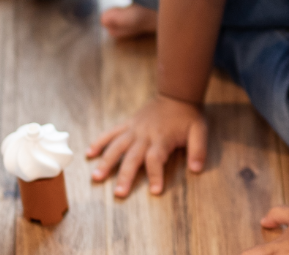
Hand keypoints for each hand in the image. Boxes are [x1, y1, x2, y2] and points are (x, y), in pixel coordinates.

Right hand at [86, 95, 208, 196]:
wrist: (176, 94)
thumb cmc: (188, 116)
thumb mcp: (199, 131)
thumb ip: (198, 150)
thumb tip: (197, 169)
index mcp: (161, 138)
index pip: (156, 159)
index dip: (155, 175)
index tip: (155, 191)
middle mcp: (144, 135)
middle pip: (132, 157)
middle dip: (125, 176)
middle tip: (119, 193)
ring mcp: (133, 129)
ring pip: (116, 146)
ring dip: (106, 162)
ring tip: (96, 177)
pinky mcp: (128, 124)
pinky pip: (110, 133)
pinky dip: (99, 142)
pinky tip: (89, 154)